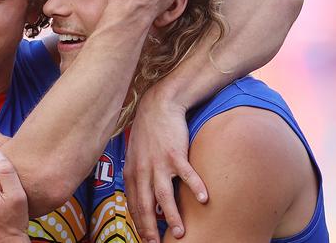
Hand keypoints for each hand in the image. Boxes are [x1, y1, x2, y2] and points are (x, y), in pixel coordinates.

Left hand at [124, 87, 207, 241]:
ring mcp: (159, 163)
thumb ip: (138, 176)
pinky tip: (202, 199)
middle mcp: (143, 170)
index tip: (145, 238)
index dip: (139, 222)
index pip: (134, 204)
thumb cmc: (149, 133)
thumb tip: (142, 197)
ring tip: (179, 231)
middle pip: (145, 204)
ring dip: (172, 215)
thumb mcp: (135, 155)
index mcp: (133, 172)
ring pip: (164, 194)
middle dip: (150, 227)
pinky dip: (194, 187)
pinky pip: (186, 174)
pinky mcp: (175, 153)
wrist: (159, 106)